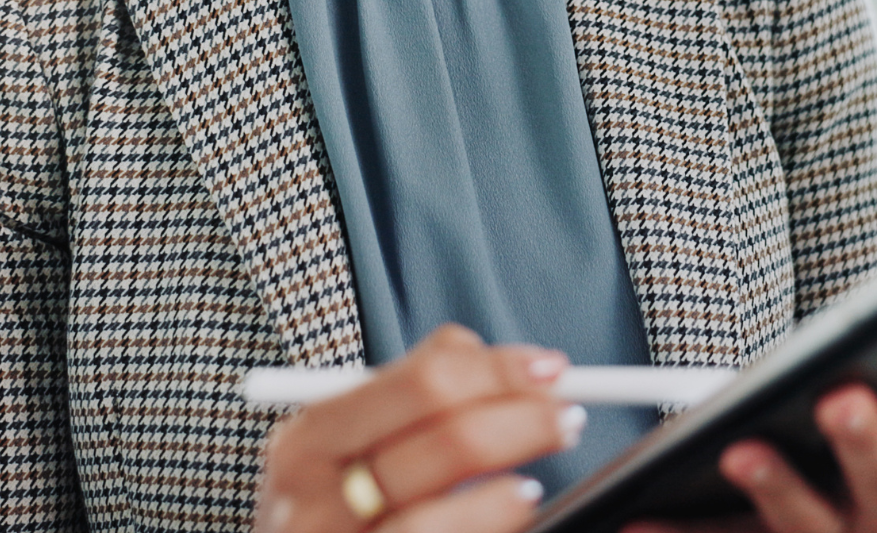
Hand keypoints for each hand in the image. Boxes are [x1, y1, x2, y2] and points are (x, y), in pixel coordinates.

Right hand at [254, 324, 584, 532]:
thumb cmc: (330, 507)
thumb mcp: (345, 444)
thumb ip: (410, 389)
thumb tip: (504, 359)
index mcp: (310, 437)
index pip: (424, 381)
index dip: (499, 371)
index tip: (550, 368)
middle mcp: (310, 497)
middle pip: (446, 440)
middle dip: (522, 420)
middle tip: (567, 415)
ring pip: (441, 513)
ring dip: (512, 485)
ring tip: (540, 475)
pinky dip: (492, 520)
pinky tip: (519, 503)